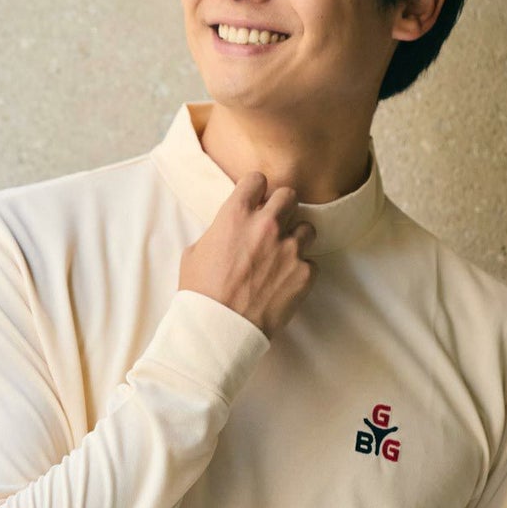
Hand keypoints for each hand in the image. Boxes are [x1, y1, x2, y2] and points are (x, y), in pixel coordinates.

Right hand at [178, 171, 317, 338]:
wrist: (220, 328)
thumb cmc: (201, 293)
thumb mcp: (195, 252)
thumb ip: (219, 232)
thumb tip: (229, 230)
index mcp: (236, 215)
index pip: (257, 179)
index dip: (256, 189)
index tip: (256, 199)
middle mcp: (267, 225)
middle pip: (289, 195)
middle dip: (282, 207)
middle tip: (275, 222)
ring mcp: (289, 249)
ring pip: (307, 227)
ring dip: (297, 237)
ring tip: (284, 255)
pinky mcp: (304, 273)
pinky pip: (311, 263)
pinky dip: (301, 270)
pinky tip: (285, 282)